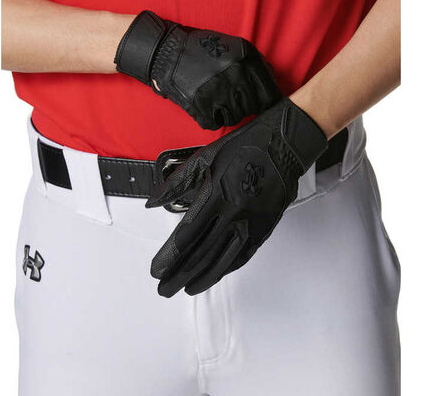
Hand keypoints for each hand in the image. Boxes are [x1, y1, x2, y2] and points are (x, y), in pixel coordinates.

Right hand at [114, 11, 279, 129]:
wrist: (167, 50)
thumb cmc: (202, 49)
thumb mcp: (235, 47)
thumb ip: (256, 66)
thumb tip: (271, 85)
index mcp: (247, 60)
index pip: (269, 95)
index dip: (266, 104)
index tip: (260, 107)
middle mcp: (236, 76)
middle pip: (251, 109)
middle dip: (242, 106)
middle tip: (228, 97)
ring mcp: (218, 91)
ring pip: (234, 118)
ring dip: (225, 113)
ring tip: (214, 98)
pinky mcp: (201, 105)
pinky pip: (214, 124)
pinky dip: (209, 118)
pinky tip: (203, 104)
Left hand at [146, 97, 327, 296]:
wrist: (284, 146)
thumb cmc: (244, 148)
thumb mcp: (205, 158)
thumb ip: (176, 183)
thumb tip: (152, 202)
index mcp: (215, 195)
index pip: (186, 235)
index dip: (170, 256)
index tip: (157, 269)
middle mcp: (232, 213)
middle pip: (201, 253)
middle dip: (179, 275)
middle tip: (164, 288)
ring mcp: (250, 223)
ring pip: (223, 260)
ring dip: (202, 278)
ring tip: (186, 289)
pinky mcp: (264, 227)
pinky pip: (243, 255)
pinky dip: (227, 268)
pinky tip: (215, 275)